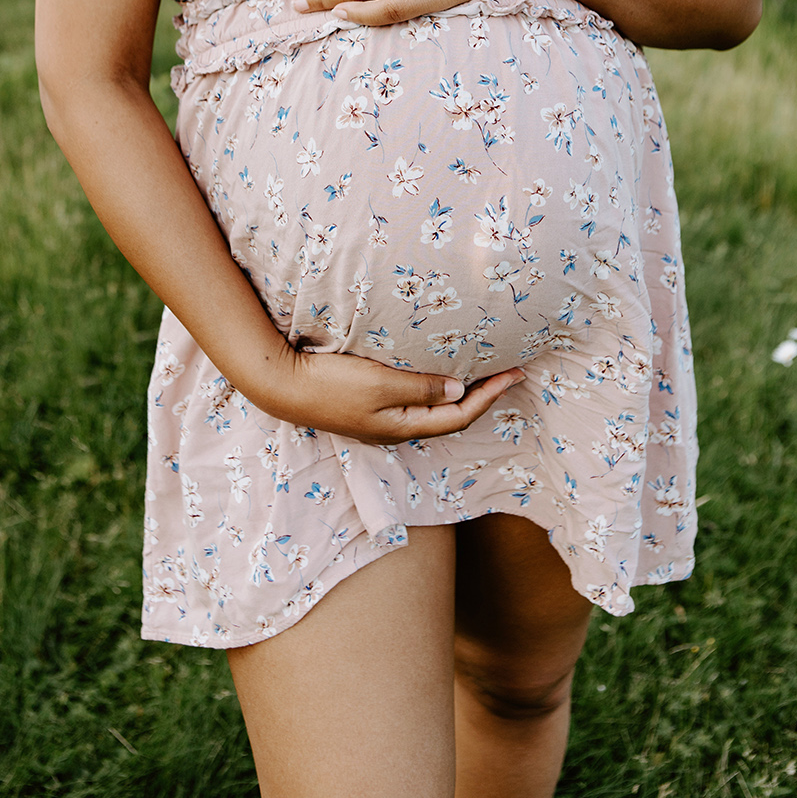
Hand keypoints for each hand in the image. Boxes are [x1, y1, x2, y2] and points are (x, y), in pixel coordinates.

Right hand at [255, 343, 524, 445]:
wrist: (281, 386)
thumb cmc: (330, 384)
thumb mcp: (381, 383)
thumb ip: (421, 387)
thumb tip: (459, 388)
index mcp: (403, 426)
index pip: (459, 415)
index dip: (490, 396)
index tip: (514, 374)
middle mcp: (395, 427)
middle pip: (450, 416)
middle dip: (481, 395)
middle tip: (507, 370)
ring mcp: (380, 419)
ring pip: (432, 408)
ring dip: (459, 390)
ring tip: (480, 370)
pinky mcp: (366, 404)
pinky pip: (413, 399)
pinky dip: (434, 386)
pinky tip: (435, 370)